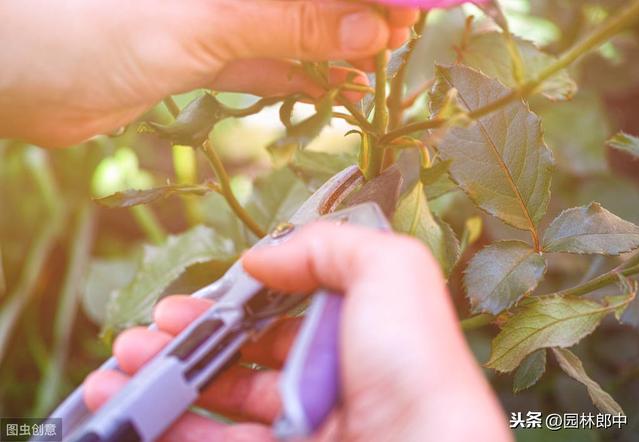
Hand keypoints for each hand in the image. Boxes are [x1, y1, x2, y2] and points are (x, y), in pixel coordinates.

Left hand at [0, 1, 416, 146]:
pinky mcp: (197, 50)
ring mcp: (210, 10)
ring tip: (379, 67)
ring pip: (289, 25)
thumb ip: (287, 20)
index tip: (415, 5)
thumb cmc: (75, 23)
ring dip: (333, 46)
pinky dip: (297, 77)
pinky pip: (261, 61)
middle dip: (358, 10)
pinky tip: (334, 87)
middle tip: (405, 38)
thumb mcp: (197, 18)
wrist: (4, 76)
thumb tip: (368, 28)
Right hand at [83, 223, 511, 440]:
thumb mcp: (390, 272)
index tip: (182, 304)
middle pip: (237, 358)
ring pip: (219, 402)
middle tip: (137, 340)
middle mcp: (322, 378)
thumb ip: (329, 245)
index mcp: (346, 331)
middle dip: (181, 344)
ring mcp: (301, 424)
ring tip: (117, 373)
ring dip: (163, 385)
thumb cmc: (416, 366)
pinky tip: (137, 414)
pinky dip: (174, 430)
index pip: (274, 315)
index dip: (224, 307)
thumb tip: (263, 256)